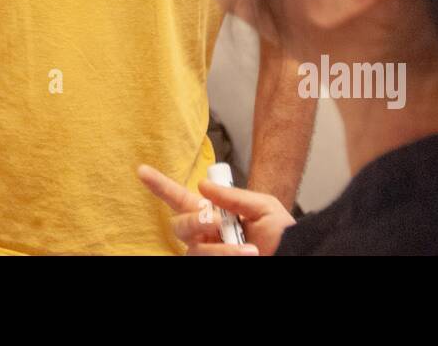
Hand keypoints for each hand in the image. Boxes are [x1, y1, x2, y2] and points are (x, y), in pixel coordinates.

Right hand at [137, 164, 294, 255]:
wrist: (295, 256)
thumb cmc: (284, 236)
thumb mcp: (264, 208)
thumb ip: (234, 196)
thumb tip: (203, 186)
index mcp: (215, 215)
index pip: (181, 199)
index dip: (160, 186)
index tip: (142, 170)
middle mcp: (207, 236)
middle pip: (180, 225)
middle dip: (194, 221)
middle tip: (216, 222)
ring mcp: (208, 255)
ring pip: (194, 250)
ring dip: (221, 249)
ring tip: (249, 250)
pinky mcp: (210, 266)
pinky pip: (203, 261)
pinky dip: (226, 258)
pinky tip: (246, 256)